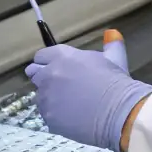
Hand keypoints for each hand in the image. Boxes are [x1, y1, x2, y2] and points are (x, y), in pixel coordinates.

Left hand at [25, 37, 151, 151]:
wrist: (118, 112)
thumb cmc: (116, 82)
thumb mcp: (114, 59)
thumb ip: (110, 46)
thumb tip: (112, 34)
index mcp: (62, 56)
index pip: (40, 56)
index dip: (47, 62)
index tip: (56, 67)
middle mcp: (49, 74)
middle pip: (33, 74)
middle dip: (43, 78)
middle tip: (59, 85)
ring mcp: (47, 97)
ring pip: (39, 96)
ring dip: (49, 97)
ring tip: (68, 104)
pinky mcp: (48, 117)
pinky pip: (46, 114)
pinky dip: (55, 114)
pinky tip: (71, 116)